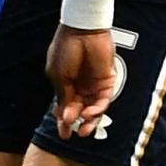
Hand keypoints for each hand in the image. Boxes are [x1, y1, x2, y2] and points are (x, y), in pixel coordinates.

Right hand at [47, 23, 118, 137]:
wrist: (83, 31)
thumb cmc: (65, 48)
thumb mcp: (59, 75)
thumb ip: (63, 96)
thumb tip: (64, 116)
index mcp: (65, 84)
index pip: (65, 106)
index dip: (62, 120)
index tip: (62, 132)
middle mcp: (80, 86)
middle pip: (79, 110)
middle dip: (75, 123)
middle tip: (72, 134)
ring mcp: (93, 84)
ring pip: (93, 108)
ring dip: (88, 120)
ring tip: (84, 129)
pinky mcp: (107, 81)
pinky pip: (103, 99)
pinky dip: (97, 108)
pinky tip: (90, 113)